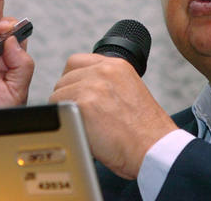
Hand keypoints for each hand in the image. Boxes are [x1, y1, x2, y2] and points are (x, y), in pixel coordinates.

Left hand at [50, 54, 177, 179]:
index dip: (72, 79)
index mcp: (117, 65)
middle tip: (80, 116)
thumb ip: (107, 84)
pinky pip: (57, 111)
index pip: (77, 62)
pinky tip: (82, 131)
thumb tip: (82, 91)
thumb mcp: (130, 92)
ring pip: (57, 95)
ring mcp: (92, 86)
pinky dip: (65, 123)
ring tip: (85, 125)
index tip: (76, 93)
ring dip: (65, 112)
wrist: (153, 147)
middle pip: (64, 79)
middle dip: (67, 97)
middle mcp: (104, 71)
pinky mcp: (82, 105)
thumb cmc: (145, 130)